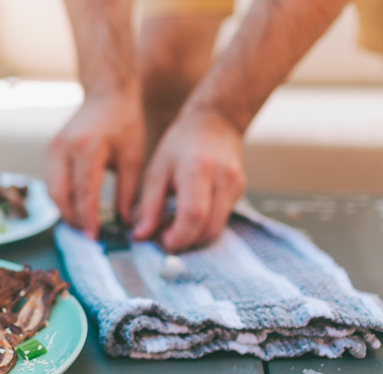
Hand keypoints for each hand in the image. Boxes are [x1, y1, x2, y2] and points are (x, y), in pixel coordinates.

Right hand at [47, 89, 145, 237]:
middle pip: (60, 195)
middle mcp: (64, 148)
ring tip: (82, 224)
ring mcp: (53, 148)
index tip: (95, 236)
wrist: (107, 93)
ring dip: (64, 209)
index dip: (88, 218)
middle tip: (87, 234)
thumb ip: (128, 192)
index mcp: (87, 148)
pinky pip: (51, 180)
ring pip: (52, 190)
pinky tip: (75, 207)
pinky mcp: (50, 149)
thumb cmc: (124, 122)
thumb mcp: (133, 158)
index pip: (84, 193)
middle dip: (72, 218)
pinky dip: (61, 197)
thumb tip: (126, 222)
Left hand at [133, 107, 245, 251]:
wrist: (215, 122)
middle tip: (168, 238)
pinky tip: (192, 214)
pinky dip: (207, 224)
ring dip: (197, 236)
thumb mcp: (156, 171)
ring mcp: (237, 184)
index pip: (192, 215)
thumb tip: (140, 236)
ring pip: (219, 228)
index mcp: (197, 170)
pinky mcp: (242, 189)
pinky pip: (224, 217)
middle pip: (209, 228)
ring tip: (178, 227)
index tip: (163, 241)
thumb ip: (149, 206)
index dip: (178, 236)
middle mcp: (223, 178)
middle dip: (187, 241)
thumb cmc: (180, 145)